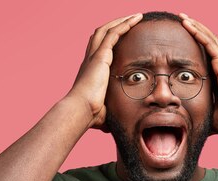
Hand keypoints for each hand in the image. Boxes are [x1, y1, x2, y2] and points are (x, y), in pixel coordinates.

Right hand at [66, 13, 142, 130]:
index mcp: (91, 71)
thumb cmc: (89, 115)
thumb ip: (107, 115)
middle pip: (102, 34)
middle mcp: (91, 60)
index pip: (100, 49)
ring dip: (122, 21)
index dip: (111, 41)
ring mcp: (95, 56)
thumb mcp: (101, 113)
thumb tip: (110, 127)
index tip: (123, 38)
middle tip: (131, 20)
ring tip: (136, 16)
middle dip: (116, 25)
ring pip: (107, 30)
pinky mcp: (100, 56)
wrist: (80, 111)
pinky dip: (124, 25)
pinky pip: (113, 34)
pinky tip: (135, 20)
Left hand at [179, 13, 217, 137]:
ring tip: (183, 17)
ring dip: (195, 27)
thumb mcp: (207, 114)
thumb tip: (185, 124)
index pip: (205, 55)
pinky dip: (199, 34)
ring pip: (208, 39)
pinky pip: (210, 45)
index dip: (195, 44)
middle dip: (195, 30)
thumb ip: (197, 114)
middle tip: (182, 20)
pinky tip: (189, 25)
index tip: (183, 37)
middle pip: (207, 42)